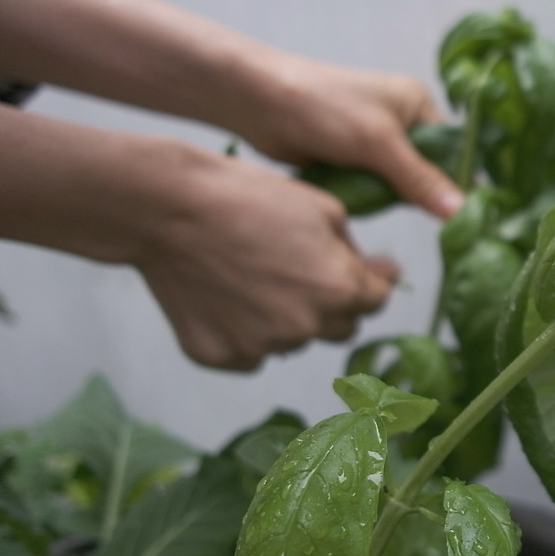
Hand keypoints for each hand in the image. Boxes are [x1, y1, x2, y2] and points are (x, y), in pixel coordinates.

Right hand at [135, 151, 397, 370]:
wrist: (169, 209)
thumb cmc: (249, 198)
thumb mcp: (323, 208)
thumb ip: (357, 252)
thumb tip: (385, 274)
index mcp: (340, 289)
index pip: (378, 299)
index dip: (371, 281)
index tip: (359, 269)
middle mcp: (306, 327)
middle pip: (342, 327)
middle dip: (334, 303)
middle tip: (302, 270)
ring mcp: (262, 347)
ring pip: (294, 339)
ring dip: (288, 317)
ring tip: (254, 275)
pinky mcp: (222, 357)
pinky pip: (251, 353)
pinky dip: (246, 331)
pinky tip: (226, 296)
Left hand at [231, 54, 464, 218]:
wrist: (257, 102)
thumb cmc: (321, 106)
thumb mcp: (378, 142)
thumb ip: (420, 179)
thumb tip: (461, 211)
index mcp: (418, 104)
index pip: (455, 148)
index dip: (462, 181)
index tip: (471, 216)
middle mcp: (402, 122)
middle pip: (430, 170)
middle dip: (427, 195)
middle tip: (437, 227)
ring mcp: (376, 144)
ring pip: (401, 184)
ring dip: (395, 200)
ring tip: (398, 215)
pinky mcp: (353, 162)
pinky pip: (375, 190)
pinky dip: (373, 201)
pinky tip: (372, 212)